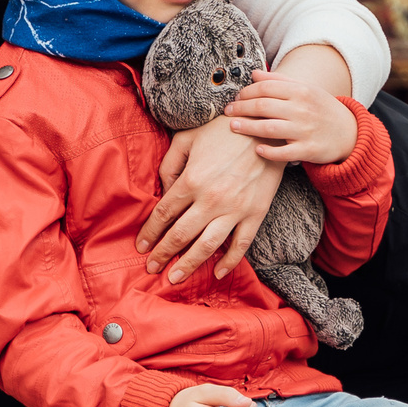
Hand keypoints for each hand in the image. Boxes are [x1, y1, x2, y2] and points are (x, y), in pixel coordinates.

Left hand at [139, 113, 282, 280]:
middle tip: (151, 267)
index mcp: (191, 180)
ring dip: (189, 264)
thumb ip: (169, 164)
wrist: (266, 128)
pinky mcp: (255, 213)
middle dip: (163, 254)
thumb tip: (162, 192)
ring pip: (207, 245)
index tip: (141, 246)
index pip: (163, 214)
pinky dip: (229, 261)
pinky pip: (241, 244)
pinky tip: (218, 273)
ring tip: (175, 278)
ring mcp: (235, 209)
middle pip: (180, 235)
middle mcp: (211, 199)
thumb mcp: (187, 138)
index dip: (150, 232)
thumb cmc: (223, 130)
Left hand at [225, 75, 358, 165]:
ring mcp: (305, 130)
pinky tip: (257, 149)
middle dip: (241, 108)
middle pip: (263, 107)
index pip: (266, 88)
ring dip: (247, 128)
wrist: (349, 133)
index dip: (247, 92)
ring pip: (269, 128)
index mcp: (301, 91)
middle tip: (228, 112)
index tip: (237, 97)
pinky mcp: (308, 150)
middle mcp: (303, 109)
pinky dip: (268, 151)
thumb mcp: (306, 90)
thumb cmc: (322, 109)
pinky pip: (283, 153)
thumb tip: (254, 74)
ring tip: (233, 127)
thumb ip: (280, 80)